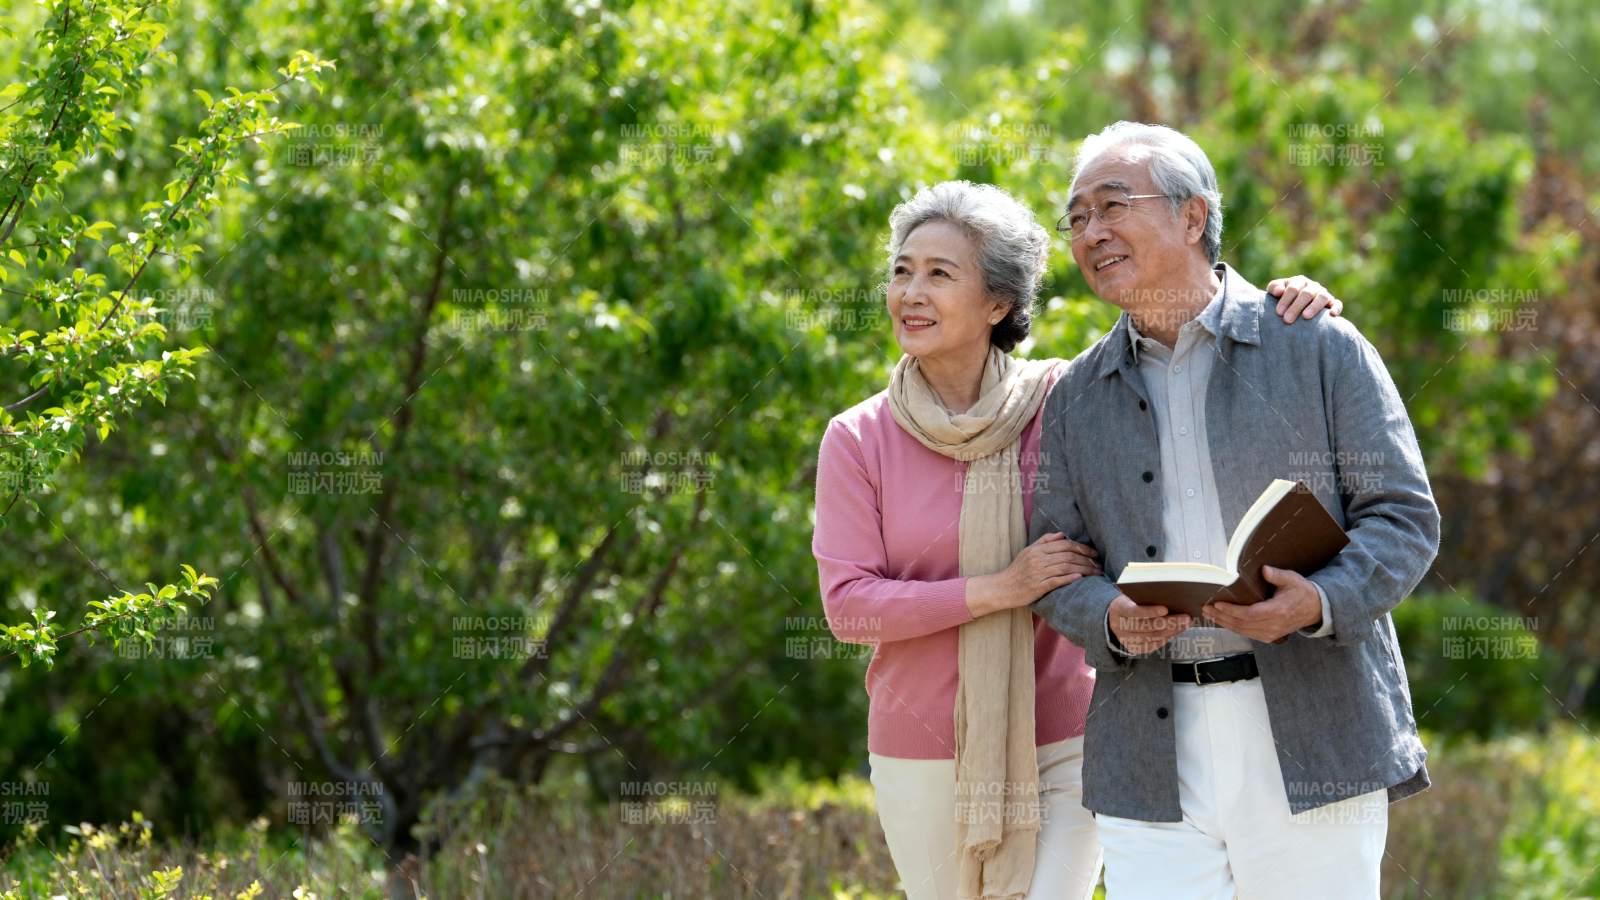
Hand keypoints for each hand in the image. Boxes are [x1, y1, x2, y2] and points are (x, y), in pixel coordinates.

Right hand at [967, 532, 1100, 616]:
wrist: (1002, 588)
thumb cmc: (1017, 570)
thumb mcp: (1028, 551)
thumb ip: (1044, 541)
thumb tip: (1062, 534)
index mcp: (1037, 550)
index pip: (1064, 544)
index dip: (1082, 547)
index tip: (1094, 552)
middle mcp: (1038, 560)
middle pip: (1068, 556)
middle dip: (1087, 559)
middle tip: (1099, 564)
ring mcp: (1038, 573)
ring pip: (1065, 568)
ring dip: (1084, 570)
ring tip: (1096, 573)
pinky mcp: (1038, 587)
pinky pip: (1056, 581)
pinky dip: (1069, 578)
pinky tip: (1080, 578)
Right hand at [1107, 594, 1190, 654]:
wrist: (1114, 617)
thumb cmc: (1129, 603)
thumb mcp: (1131, 597)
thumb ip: (1145, 599)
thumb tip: (1169, 599)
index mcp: (1119, 609)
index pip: (1134, 611)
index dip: (1150, 611)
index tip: (1166, 609)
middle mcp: (1120, 626)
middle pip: (1146, 626)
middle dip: (1168, 623)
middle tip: (1185, 618)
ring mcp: (1125, 638)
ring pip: (1150, 637)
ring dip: (1171, 632)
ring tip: (1184, 625)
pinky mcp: (1131, 647)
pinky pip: (1150, 646)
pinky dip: (1164, 640)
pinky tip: (1174, 633)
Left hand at [1203, 565, 1321, 642]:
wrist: (1315, 608)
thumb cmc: (1301, 592)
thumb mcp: (1292, 579)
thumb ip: (1277, 575)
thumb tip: (1264, 570)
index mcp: (1278, 611)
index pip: (1250, 614)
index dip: (1232, 611)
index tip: (1218, 604)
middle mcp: (1274, 625)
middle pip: (1242, 624)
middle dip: (1222, 617)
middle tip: (1206, 609)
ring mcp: (1271, 633)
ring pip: (1243, 631)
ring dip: (1225, 623)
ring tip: (1210, 614)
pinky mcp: (1269, 636)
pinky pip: (1248, 633)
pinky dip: (1234, 628)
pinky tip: (1224, 621)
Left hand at [1266, 275, 1343, 322]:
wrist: (1295, 306)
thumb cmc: (1282, 298)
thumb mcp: (1275, 291)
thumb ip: (1274, 288)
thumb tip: (1279, 291)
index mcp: (1299, 281)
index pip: (1293, 288)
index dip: (1286, 300)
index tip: (1279, 312)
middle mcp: (1313, 286)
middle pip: (1307, 294)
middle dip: (1296, 306)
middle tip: (1287, 319)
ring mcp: (1324, 294)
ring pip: (1322, 297)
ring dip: (1314, 307)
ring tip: (1305, 317)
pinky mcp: (1333, 303)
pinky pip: (1337, 304)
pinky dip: (1336, 308)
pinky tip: (1332, 315)